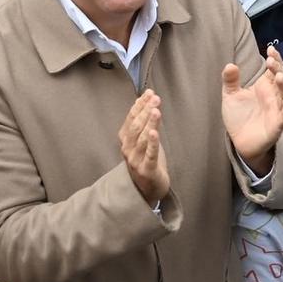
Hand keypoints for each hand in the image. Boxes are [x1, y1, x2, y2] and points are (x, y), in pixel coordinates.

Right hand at [119, 90, 169, 204]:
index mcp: (126, 140)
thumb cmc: (147, 160)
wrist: (148, 188)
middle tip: (155, 98)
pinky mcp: (146, 169)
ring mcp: (136, 160)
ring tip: (155, 110)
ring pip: (142, 138)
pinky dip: (152, 142)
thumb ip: (144, 121)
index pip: (131, 119)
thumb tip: (144, 99)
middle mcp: (128, 149)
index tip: (149, 93)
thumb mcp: (144, 139)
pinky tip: (155, 132)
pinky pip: (149, 154)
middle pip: (136, 127)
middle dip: (145, 111)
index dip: (139, 105)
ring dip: (149, 123)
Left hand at [222, 46, 282, 174]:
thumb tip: (230, 64)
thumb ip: (230, 81)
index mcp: (265, 86)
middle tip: (272, 61)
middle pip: (281, 78)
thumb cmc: (239, 117)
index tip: (271, 49)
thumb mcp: (231, 96)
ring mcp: (277, 109)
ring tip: (279, 76)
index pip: (274, 69)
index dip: (275, 59)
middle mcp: (274, 96)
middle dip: (279, 69)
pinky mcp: (277, 125)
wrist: (240, 142)